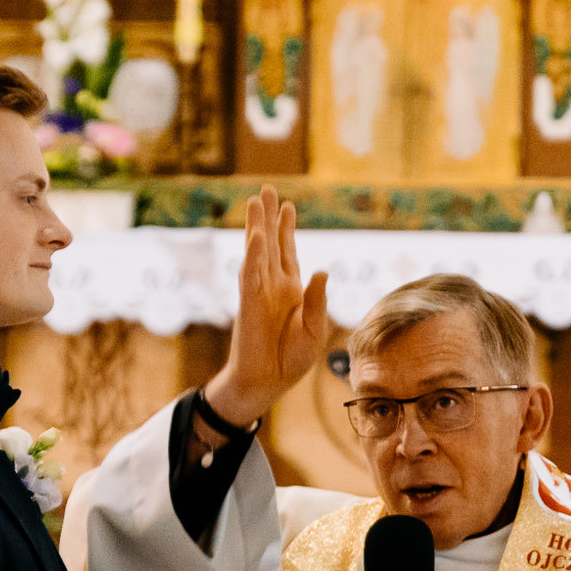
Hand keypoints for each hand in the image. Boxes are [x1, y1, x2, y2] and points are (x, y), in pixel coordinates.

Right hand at [206, 185, 328, 427]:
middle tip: (267, 189)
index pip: (288, 252)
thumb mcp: (315, 330)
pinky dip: (254, 254)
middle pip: (271, 243)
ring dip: (257, 225)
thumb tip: (322, 270)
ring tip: (256, 199)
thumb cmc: (291, 360)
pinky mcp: (249, 303)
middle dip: (270, 216)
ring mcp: (259, 292)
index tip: (288, 205)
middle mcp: (273, 285)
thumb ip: (317, 301)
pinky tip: (256, 235)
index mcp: (290, 290)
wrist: (267, 382)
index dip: (287, 229)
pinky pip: (250, 274)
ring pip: (258, 251)